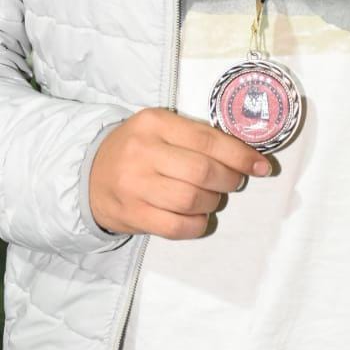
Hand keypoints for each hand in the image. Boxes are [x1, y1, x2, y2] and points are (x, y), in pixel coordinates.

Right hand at [89, 107, 271, 239]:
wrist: (88, 174)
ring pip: (191, 199)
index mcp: (154, 122)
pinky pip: (176, 227)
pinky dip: (197, 224)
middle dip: (229, 179)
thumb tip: (244, 155)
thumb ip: (195, 137)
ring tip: (213, 197)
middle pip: (202, 171)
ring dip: (213, 201)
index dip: (240, 155)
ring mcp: (134, 185)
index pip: (207, 139)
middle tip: (235, 181)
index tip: (261, 166)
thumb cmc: (137, 149)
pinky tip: (199, 216)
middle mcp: (143, 151)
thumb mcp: (160, 128)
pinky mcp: (132, 214)